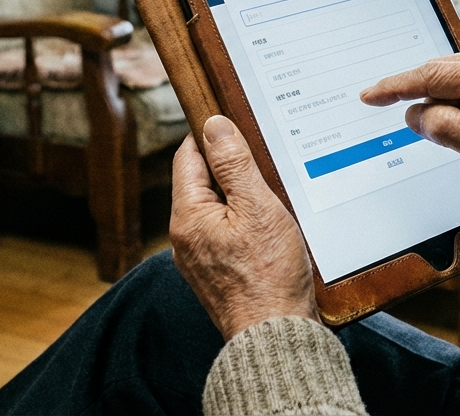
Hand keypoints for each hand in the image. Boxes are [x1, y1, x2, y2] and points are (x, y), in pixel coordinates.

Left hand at [170, 115, 319, 340]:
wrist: (275, 336)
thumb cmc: (269, 275)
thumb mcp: (257, 208)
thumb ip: (234, 164)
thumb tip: (214, 125)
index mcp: (187, 216)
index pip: (189, 156)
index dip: (212, 136)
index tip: (236, 124)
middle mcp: (184, 237)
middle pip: (202, 182)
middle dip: (230, 169)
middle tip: (263, 162)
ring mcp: (198, 258)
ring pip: (216, 208)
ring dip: (240, 197)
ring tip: (271, 197)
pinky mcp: (216, 273)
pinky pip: (224, 233)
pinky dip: (244, 223)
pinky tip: (268, 228)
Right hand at [360, 43, 459, 193]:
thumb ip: (445, 128)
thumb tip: (415, 114)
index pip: (431, 75)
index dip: (396, 86)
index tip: (370, 95)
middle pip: (442, 71)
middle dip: (423, 98)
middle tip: (415, 127)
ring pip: (456, 74)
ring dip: (445, 100)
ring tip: (455, 131)